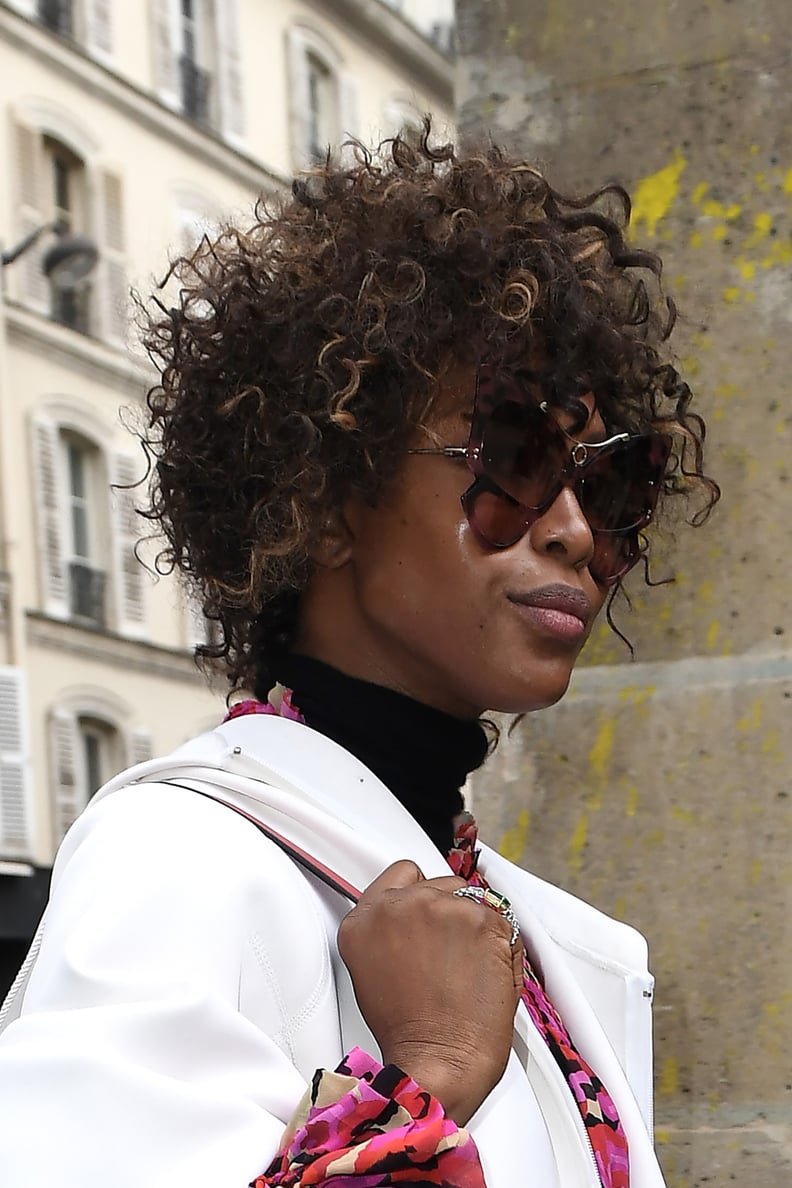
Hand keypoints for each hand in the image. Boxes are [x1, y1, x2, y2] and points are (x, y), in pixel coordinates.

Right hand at [337, 860, 522, 1124]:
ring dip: (475, 926)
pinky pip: (502, 920)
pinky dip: (502, 945)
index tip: (429, 911)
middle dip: (450, 912)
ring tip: (467, 970)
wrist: (440, 1063)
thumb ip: (389, 931)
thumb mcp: (375, 971)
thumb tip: (417, 918)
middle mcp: (399, 905)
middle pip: (440, 883)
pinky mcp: (480, 919)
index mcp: (365, 919)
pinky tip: (486, 975)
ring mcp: (441, 907)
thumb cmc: (411, 1033)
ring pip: (472, 899)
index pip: (401, 873)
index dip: (420, 892)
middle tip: (451, 956)